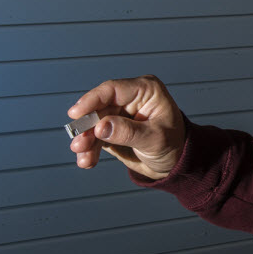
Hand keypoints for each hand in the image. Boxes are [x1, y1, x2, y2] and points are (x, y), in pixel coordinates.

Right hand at [67, 75, 185, 178]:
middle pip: (99, 108)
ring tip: (83, 158)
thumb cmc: (174, 145)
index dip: (92, 100)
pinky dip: (90, 149)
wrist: (176, 163)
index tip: (76, 114)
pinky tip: (87, 161)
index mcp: (145, 90)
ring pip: (94, 124)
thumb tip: (100, 127)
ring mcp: (120, 114)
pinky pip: (96, 136)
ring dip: (86, 141)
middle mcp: (130, 98)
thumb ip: (128, 132)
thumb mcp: (155, 139)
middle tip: (78, 144)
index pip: (113, 90)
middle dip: (87, 127)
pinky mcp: (112, 129)